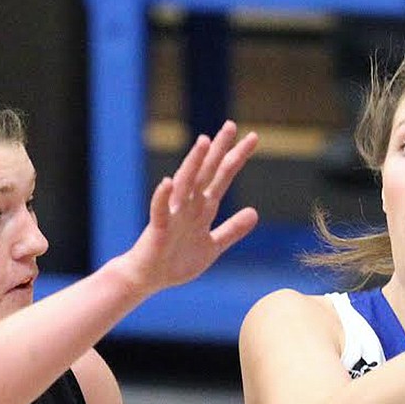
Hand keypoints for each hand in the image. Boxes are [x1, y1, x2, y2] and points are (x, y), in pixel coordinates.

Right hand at [122, 121, 259, 294]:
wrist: (149, 278)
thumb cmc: (177, 260)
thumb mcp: (213, 246)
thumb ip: (232, 230)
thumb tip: (254, 212)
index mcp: (203, 208)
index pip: (223, 178)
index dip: (236, 158)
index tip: (252, 138)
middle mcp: (189, 205)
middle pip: (206, 172)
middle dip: (219, 150)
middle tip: (231, 125)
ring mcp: (173, 215)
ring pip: (185, 184)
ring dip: (193, 163)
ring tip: (204, 142)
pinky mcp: (158, 228)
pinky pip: (160, 210)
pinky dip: (164, 196)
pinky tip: (168, 182)